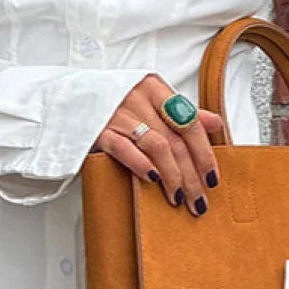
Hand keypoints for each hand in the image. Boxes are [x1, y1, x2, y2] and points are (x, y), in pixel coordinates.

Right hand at [91, 74, 223, 218]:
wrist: (72, 96)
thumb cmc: (118, 100)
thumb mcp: (152, 99)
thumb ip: (183, 112)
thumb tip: (216, 124)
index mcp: (155, 89)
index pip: (189, 122)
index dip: (204, 153)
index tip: (212, 178)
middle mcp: (139, 99)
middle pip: (175, 141)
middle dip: (190, 174)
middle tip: (199, 200)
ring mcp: (118, 114)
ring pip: (156, 146)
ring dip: (171, 176)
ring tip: (178, 197)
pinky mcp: (99, 130)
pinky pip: (124, 149)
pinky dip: (141, 164)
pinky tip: (153, 180)